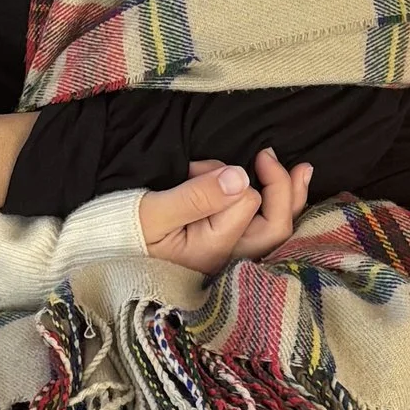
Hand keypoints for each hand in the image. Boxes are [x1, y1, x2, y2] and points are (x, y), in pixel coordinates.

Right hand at [140, 148, 314, 275]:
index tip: (197, 168)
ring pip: (276, 231)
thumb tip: (241, 176)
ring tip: (302, 168)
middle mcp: (229, 257)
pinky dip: (278, 208)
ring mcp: (230, 256)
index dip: (230, 177)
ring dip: (288, 197)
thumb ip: (197, 195)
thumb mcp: (154, 211)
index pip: (246, 204)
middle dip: (281, 187)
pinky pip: (264, 232)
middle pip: (276, 226)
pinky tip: (285, 190)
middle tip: (266, 152)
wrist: (108, 254)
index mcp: (213, 249)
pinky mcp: (226, 250)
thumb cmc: (126, 233)